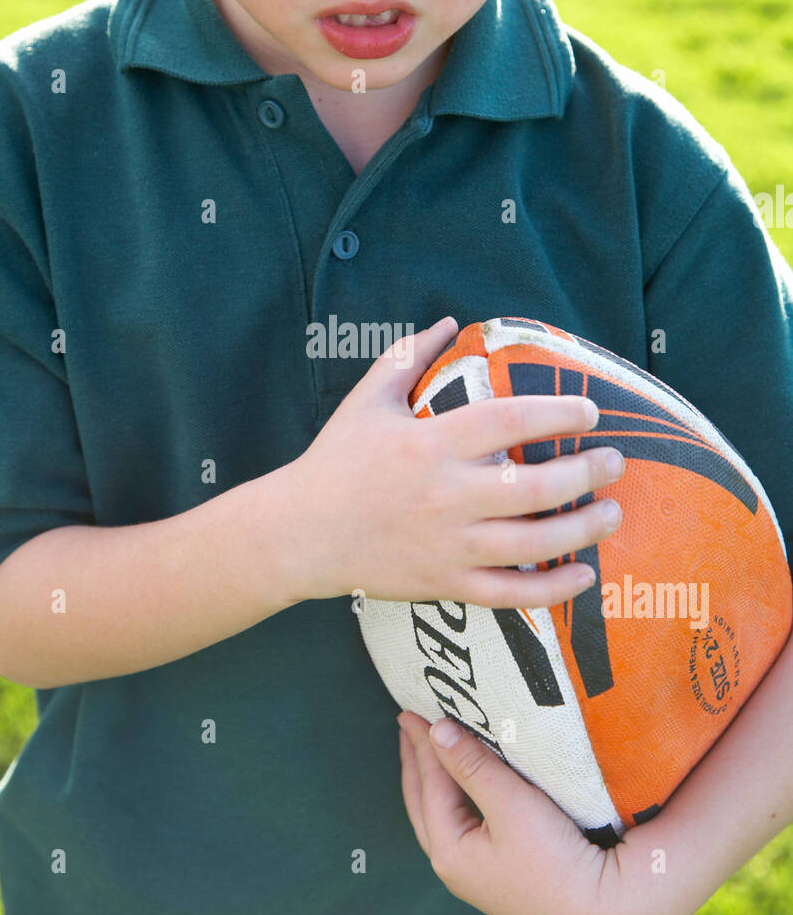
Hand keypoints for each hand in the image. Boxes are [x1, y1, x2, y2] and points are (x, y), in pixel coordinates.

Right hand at [281, 316, 623, 605]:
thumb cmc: (335, 462)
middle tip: (615, 462)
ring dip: (582, 529)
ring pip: (532, 542)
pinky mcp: (445, 583)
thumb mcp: (366, 401)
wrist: (299, 534)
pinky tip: (583, 575)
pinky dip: (551, 589)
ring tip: (613, 512)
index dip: (558, 413)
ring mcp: (448, 544)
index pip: (509, 420)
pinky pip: (509, 592)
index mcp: (429, 444)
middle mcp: (445, 495)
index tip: (589, 411)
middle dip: (586, 473)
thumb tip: (452, 322)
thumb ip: (409, 356)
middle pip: (535, 486)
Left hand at [396, 710, 670, 914]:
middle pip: (424, 804)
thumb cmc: (555, 859)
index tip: (411, 711)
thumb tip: (436, 731)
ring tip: (430, 751)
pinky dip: (458, 798)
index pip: (429, 785)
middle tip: (408, 728)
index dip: (422, 744)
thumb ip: (472, 765)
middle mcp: (455, 866)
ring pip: (443, 816)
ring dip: (435, 782)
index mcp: (449, 851)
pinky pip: (465, 825)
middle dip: (416, 764)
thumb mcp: (510, 804)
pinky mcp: (501, 873)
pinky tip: (466, 786)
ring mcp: (478, 873)